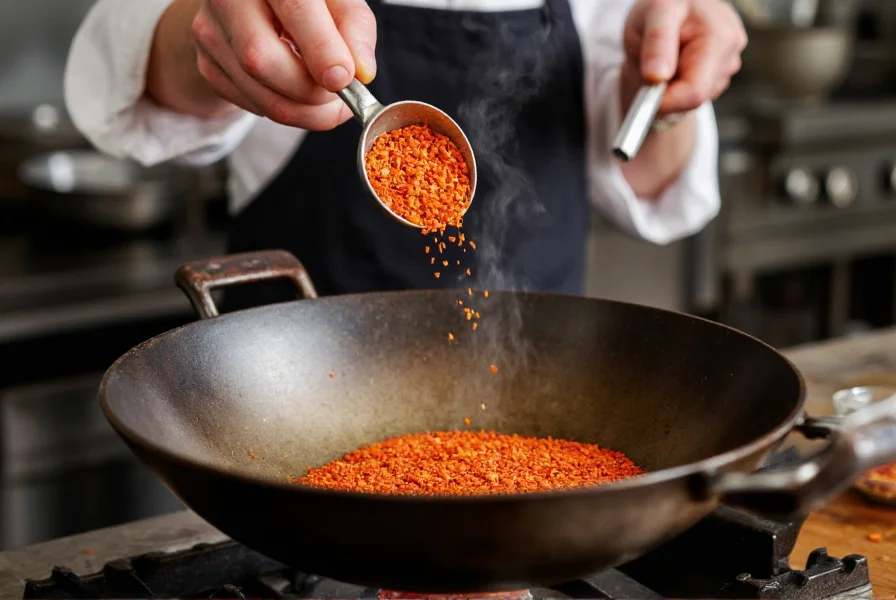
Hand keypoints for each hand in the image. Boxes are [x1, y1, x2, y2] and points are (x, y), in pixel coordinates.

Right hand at [190, 0, 376, 128]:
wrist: (257, 4)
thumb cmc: (307, 1)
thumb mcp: (337, 0)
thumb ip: (355, 28)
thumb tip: (360, 72)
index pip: (294, 8)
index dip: (321, 49)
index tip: (344, 79)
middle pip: (262, 59)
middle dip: (310, 92)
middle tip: (340, 97)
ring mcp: (210, 32)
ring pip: (257, 91)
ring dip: (303, 112)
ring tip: (328, 104)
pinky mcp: (207, 64)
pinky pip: (250, 104)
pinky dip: (284, 110)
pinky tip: (297, 94)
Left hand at [622, 0, 746, 115]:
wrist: (673, 7)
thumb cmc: (661, 8)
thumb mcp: (651, 16)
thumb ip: (656, 45)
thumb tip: (656, 77)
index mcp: (714, 31)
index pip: (694, 89)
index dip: (667, 101)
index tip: (648, 96)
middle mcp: (729, 43)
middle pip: (698, 96)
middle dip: (672, 92)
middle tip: (656, 73)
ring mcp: (731, 57)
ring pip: (700, 96)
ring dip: (678, 87)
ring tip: (671, 58)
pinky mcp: (728, 67)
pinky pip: (703, 92)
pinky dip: (686, 84)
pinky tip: (682, 61)